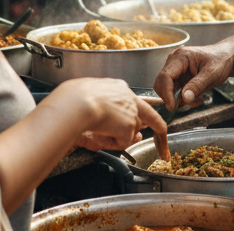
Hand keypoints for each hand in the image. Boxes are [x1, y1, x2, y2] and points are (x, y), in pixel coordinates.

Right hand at [48, 78, 165, 150]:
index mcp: (118, 88)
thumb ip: (102, 109)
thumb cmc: (73, 100)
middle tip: (160, 144)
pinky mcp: (129, 125)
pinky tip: (100, 136)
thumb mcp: (89, 100)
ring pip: (131, 131)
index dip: (148, 105)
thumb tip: (109, 118)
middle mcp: (128, 97)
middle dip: (147, 130)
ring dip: (117, 136)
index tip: (157, 107)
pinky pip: (123, 142)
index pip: (137, 97)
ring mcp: (130, 111)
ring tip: (97, 131)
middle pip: (143, 115)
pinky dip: (112, 144)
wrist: (74, 103)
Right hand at [154, 44, 233, 110]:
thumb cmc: (220, 60)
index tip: (172, 106)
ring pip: (167, 89)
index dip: (166, 92)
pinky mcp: (178, 77)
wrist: (225, 57)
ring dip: (178, 99)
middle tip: (189, 104)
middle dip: (171, 97)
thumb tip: (184, 99)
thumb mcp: (212, 74)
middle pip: (161, 83)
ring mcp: (175, 69)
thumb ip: (198, 86)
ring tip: (197, 99)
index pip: (165, 76)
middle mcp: (173, 61)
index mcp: (180, 57)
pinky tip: (196, 97)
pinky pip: (174, 91)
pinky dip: (182, 98)